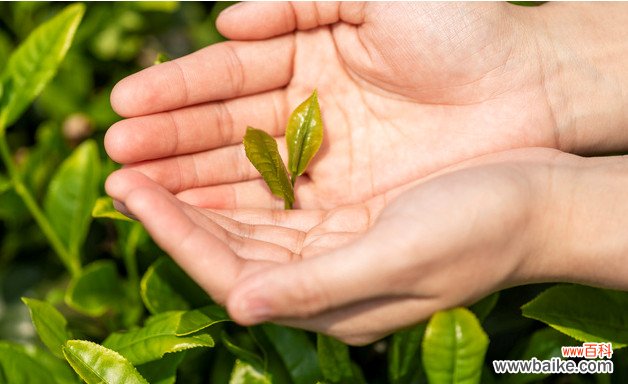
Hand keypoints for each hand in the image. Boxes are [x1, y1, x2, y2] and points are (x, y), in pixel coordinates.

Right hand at [106, 2, 572, 209]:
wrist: (528, 85)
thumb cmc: (462, 28)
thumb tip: (228, 22)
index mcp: (305, 51)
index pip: (227, 75)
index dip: (176, 90)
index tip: (125, 104)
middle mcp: (304, 106)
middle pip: (223, 127)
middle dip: (168, 140)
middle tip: (117, 155)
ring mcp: (321, 154)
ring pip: (242, 169)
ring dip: (189, 179)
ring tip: (135, 188)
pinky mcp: (343, 193)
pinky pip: (279, 203)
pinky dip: (237, 209)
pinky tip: (193, 213)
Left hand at [109, 147, 627, 343]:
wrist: (538, 204)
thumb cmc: (481, 228)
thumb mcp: (402, 256)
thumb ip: (321, 286)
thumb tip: (239, 305)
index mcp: (333, 301)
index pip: (234, 272)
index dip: (179, 234)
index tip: (132, 191)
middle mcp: (325, 280)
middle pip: (229, 250)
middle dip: (174, 213)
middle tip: (124, 173)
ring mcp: (335, 249)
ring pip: (247, 226)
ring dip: (198, 196)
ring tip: (152, 164)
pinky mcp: (348, 219)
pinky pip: (278, 205)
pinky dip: (241, 183)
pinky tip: (216, 160)